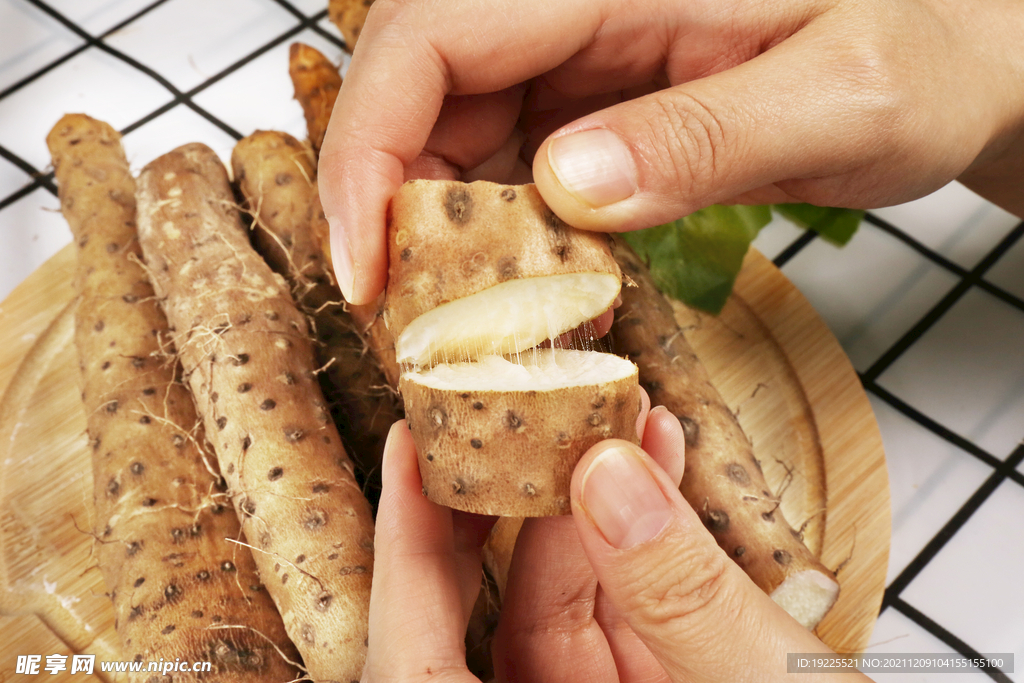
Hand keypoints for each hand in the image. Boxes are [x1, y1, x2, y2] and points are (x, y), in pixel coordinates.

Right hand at [319, 0, 1023, 304]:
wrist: (955, 56)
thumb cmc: (926, 49)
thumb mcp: (839, 96)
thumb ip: (705, 136)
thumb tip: (566, 186)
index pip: (432, 37)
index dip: (371, 150)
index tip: (363, 266)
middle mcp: (577, 3)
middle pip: (421, 91)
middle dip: (396, 209)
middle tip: (413, 321)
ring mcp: (581, 53)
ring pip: (454, 134)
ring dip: (446, 233)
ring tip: (475, 322)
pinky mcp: (595, 100)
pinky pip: (510, 164)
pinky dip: (502, 236)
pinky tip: (533, 291)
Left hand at [363, 407, 869, 681]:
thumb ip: (682, 599)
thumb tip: (606, 482)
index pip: (420, 666)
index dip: (404, 557)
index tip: (405, 454)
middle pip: (492, 621)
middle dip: (500, 510)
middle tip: (502, 419)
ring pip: (567, 605)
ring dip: (593, 506)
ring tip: (618, 423)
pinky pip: (627, 616)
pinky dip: (643, 544)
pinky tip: (660, 473)